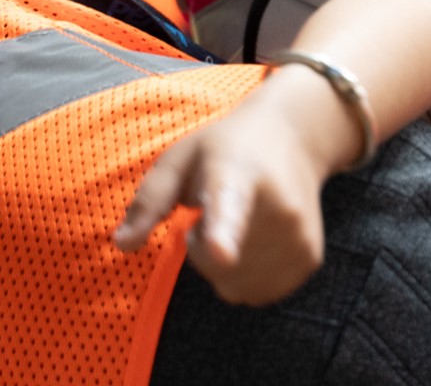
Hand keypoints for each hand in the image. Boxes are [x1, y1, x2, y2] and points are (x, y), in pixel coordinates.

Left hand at [114, 66, 359, 304]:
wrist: (295, 137)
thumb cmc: (225, 149)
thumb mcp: (180, 158)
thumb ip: (149, 201)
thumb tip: (121, 244)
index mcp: (237, 173)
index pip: (229, 206)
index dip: (222, 233)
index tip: (219, 250)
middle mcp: (278, 207)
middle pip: (215, 264)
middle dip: (200, 248)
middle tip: (213, 209)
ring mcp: (299, 235)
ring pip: (235, 286)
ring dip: (224, 268)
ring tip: (237, 223)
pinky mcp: (310, 259)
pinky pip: (258, 294)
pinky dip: (247, 278)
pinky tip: (254, 242)